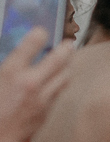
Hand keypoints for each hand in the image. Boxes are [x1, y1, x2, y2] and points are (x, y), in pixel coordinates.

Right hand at [0, 27, 70, 141]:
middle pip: (57, 60)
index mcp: (10, 73)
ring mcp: (42, 98)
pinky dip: (63, 82)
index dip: (37, 35)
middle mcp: (29, 83)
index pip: (29, 46)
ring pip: (65, 76)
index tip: (42, 31)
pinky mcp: (48, 110)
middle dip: (65, 48)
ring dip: (67, 66)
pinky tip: (62, 79)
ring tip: (68, 59)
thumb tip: (19, 58)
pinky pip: (61, 91)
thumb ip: (11, 68)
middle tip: (68, 43)